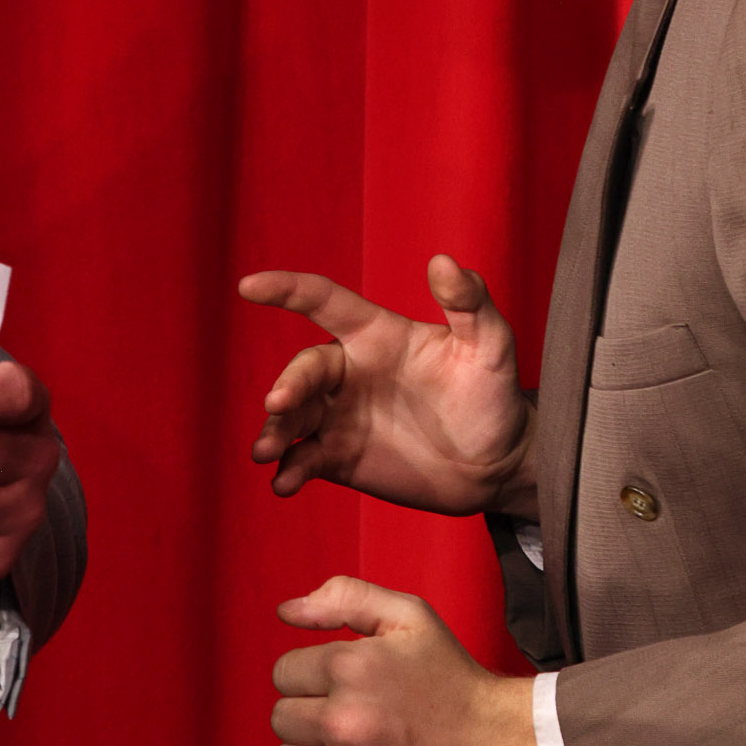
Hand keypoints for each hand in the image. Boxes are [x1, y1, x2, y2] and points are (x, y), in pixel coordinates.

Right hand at [236, 257, 531, 515]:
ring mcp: (341, 416)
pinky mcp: (339, 458)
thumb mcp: (492, 346)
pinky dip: (288, 470)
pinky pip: (303, 458)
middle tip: (278, 404)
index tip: (249, 286)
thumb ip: (470, 303)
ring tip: (266, 453)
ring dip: (275, 430)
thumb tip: (444, 261)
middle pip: (305, 368)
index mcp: (376, 334)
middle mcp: (350, 372)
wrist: (496, 465)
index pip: (323, 301)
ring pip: (294, 416)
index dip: (286, 289)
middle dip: (287, 384)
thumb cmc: (494, 395)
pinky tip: (283, 484)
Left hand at [265, 577, 545, 745]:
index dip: (315, 675)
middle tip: (358, 717)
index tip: (350, 685)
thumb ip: (345, 597)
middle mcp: (344, 721)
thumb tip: (284, 611)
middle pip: (281, 716)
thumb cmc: (452, 679)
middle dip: (312, 711)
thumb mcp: (409, 618)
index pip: (284, 672)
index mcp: (351, 667)